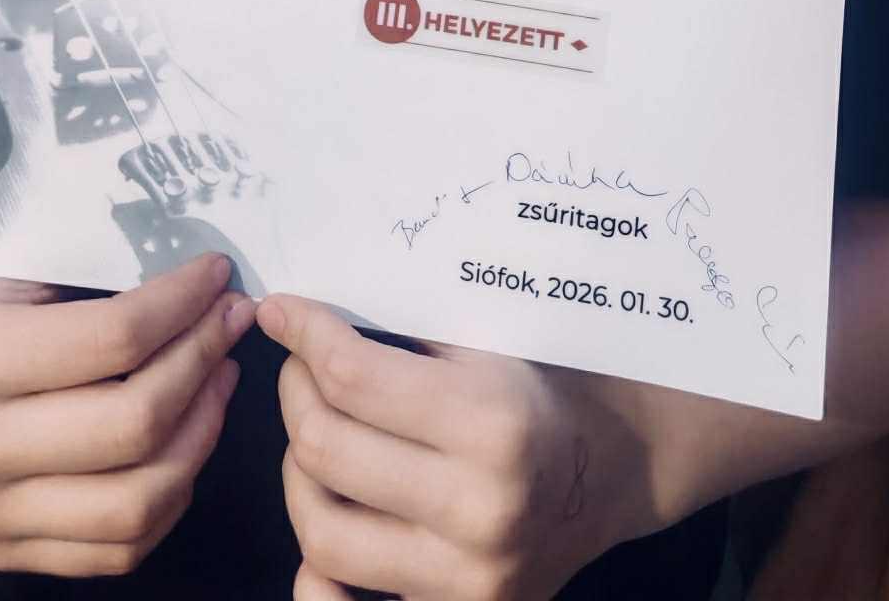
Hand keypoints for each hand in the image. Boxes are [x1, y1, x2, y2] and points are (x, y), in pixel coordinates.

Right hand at [0, 252, 253, 576]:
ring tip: (218, 378)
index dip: (184, 305)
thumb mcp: (14, 263)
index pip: (115, 338)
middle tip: (228, 323)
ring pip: (137, 500)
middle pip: (134, 424)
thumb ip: (97, 270)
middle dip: (202, 363)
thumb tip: (205, 279)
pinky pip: (117, 549)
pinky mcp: (3, 549)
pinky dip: (170, 498)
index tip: (216, 276)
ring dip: (201, 434)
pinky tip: (184, 440)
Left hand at [257, 295, 654, 600]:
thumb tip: (299, 314)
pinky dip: (316, 574)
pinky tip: (326, 517)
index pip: (352, 376)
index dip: (303, 334)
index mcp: (493, 425)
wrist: (608, 471)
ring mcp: (466, 577)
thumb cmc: (539, 389)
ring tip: (315, 434)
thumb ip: (399, 328)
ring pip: (321, 531)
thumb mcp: (486, 340)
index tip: (280, 312)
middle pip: (325, 450)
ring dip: (298, 471)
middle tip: (301, 367)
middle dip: (295, 392)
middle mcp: (479, 509)